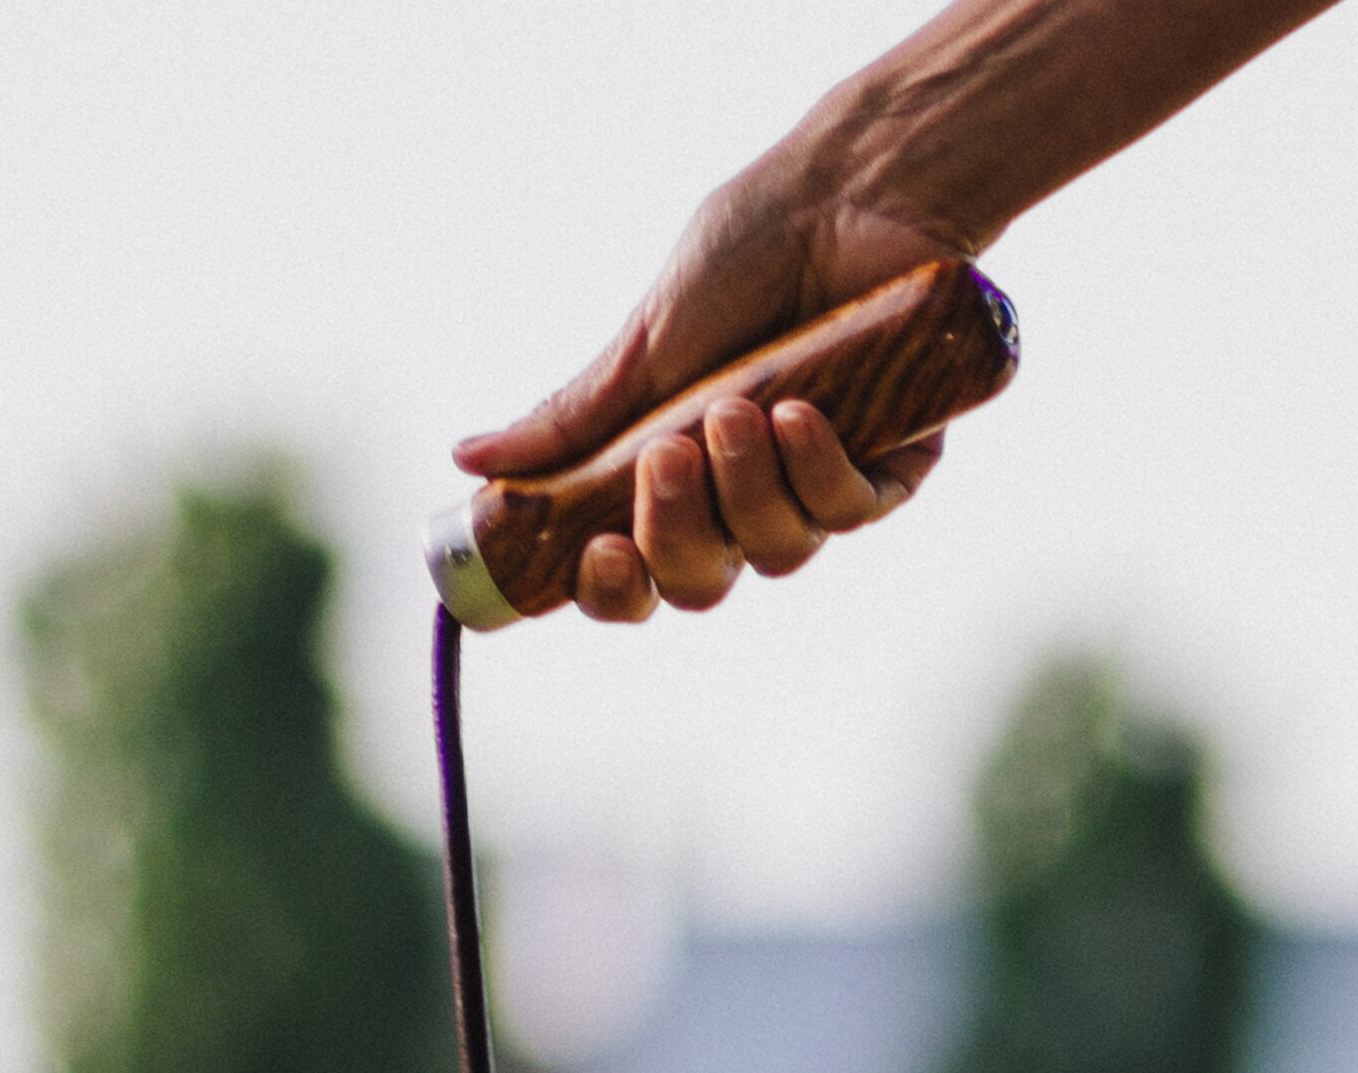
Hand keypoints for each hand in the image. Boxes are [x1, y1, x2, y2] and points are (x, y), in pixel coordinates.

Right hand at [450, 156, 957, 622]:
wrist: (841, 197)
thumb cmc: (742, 259)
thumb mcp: (644, 345)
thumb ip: (571, 419)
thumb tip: (469, 461)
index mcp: (675, 478)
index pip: (636, 574)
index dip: (615, 590)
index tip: (602, 556)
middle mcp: (743, 498)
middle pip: (702, 582)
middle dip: (679, 532)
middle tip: (667, 456)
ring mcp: (816, 489)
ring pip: (776, 553)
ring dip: (748, 489)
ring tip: (741, 407)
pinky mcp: (888, 468)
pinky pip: (849, 512)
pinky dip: (818, 471)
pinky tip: (801, 414)